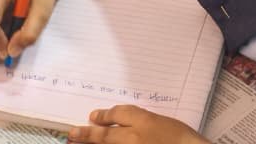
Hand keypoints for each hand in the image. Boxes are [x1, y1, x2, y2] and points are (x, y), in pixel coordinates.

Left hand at [68, 106, 205, 143]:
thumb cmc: (183, 139)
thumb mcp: (164, 123)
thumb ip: (144, 122)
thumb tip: (124, 124)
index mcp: (145, 122)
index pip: (119, 114)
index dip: (104, 115)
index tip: (93, 116)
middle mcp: (135, 138)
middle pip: (105, 135)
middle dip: (87, 133)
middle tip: (72, 133)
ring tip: (76, 143)